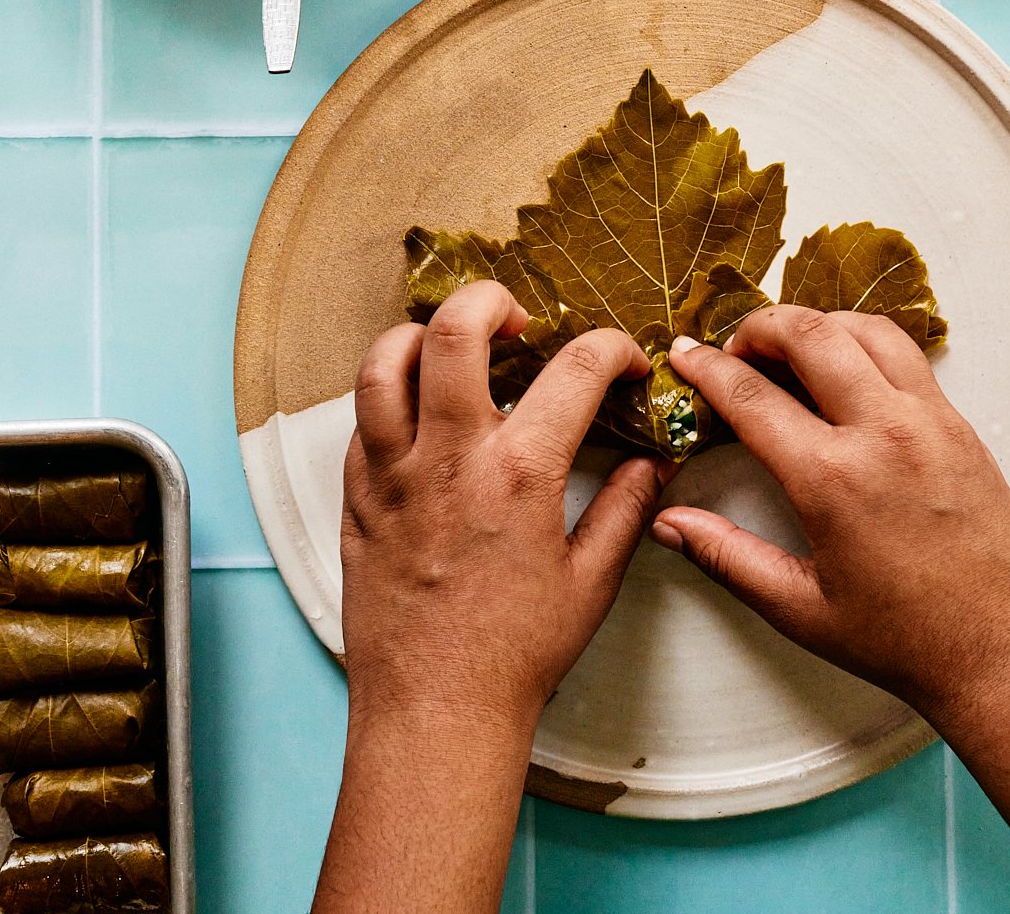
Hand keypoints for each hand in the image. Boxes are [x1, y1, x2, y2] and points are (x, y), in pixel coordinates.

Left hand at [340, 280, 671, 734]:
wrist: (434, 711)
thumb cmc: (515, 655)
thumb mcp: (592, 582)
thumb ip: (627, 509)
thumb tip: (653, 464)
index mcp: (519, 472)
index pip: (575, 368)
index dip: (611, 348)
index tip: (621, 361)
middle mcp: (449, 457)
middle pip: (454, 329)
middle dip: (490, 300)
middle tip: (516, 319)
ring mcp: (393, 474)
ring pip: (384, 363)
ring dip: (421, 337)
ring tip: (452, 349)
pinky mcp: (356, 497)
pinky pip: (361, 420)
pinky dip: (391, 399)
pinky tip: (421, 417)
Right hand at [651, 307, 1009, 720]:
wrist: (1005, 653)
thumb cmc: (903, 640)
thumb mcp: (800, 607)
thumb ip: (727, 556)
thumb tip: (667, 525)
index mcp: (832, 479)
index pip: (752, 395)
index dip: (706, 368)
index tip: (683, 354)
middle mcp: (882, 433)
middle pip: (809, 334)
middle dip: (758, 326)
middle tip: (734, 348)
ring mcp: (929, 421)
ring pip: (864, 329)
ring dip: (817, 324)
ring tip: (788, 349)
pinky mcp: (960, 425)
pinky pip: (906, 355)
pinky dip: (864, 343)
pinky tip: (846, 370)